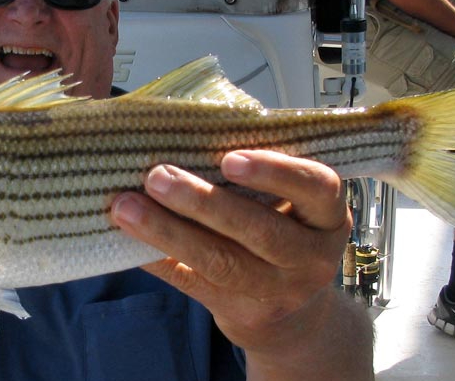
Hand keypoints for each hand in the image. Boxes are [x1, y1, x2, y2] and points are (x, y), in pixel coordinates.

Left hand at [111, 150, 350, 351]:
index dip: (275, 171)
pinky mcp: (245, 315)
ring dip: (168, 231)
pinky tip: (128, 242)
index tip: (229, 157)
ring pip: (221, 261)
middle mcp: (312, 257)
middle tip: (157, 175)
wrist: (294, 320)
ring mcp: (281, 291)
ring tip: (127, 206)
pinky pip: (195, 284)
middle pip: (259, 229)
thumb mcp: (293, 208)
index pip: (317, 187)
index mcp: (328, 216)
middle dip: (202, 201)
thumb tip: (186, 135)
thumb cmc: (282, 235)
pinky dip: (158, 260)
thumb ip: (260, 177)